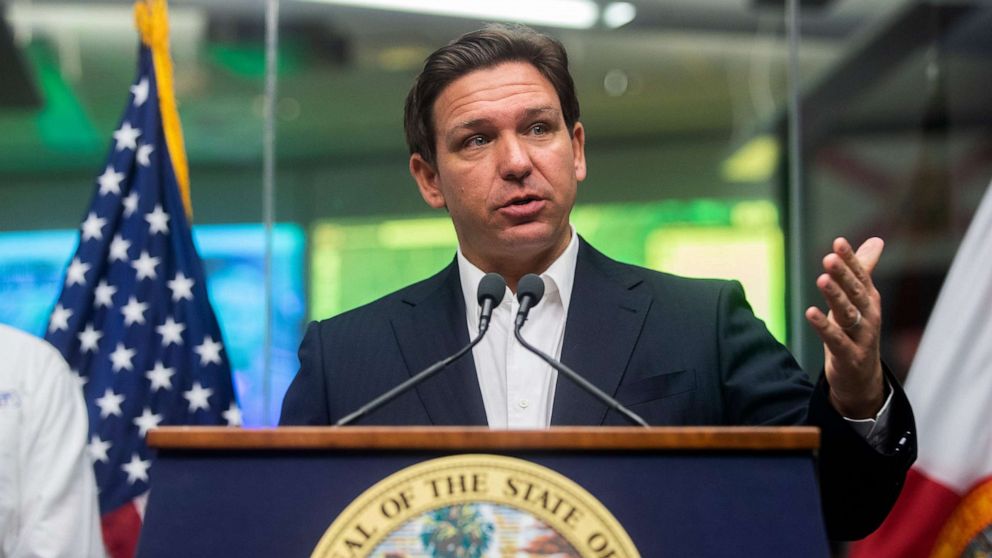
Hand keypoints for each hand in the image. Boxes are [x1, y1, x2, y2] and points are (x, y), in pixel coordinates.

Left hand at [805, 237, 884, 418]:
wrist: (862, 377)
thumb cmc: (856, 332)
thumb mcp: (858, 300)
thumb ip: (863, 270)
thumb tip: (876, 240)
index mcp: (869, 299)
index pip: (860, 275)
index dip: (850, 259)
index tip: (838, 242)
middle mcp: (869, 315)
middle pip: (855, 292)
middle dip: (843, 275)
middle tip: (829, 258)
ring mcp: (862, 337)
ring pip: (848, 314)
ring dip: (835, 296)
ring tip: (821, 279)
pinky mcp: (850, 356)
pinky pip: (836, 340)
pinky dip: (824, 327)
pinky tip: (810, 313)